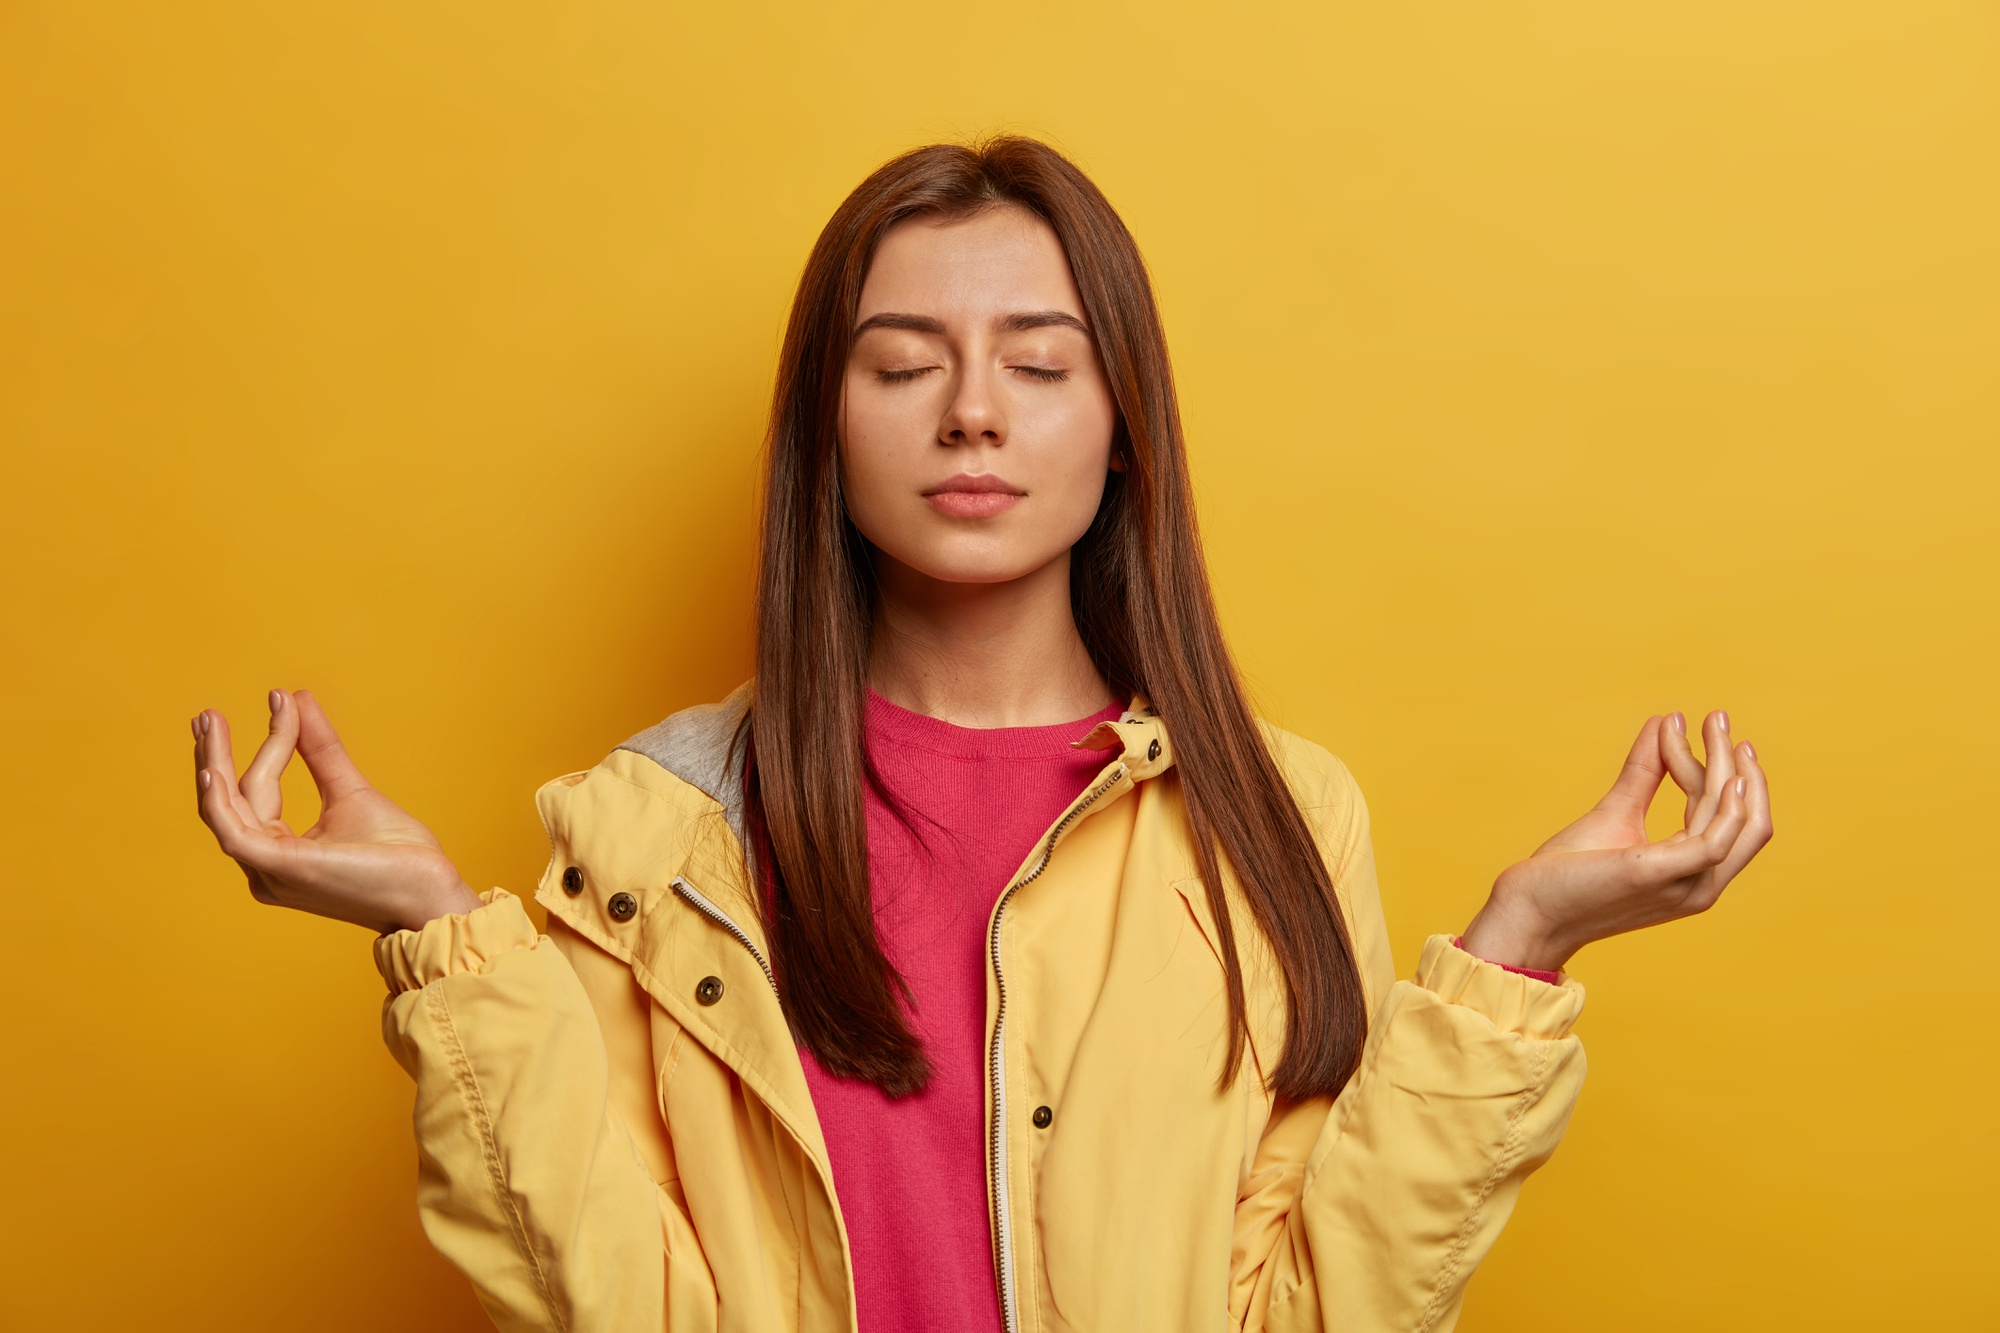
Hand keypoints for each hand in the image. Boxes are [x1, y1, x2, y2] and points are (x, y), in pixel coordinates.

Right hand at [192, 689, 482, 933]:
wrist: (429, 892)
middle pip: (229, 802)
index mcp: (281, 851)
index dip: (273, 742)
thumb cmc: (398, 856)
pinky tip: (212, 770)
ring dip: (214, 765)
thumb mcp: (351, 790)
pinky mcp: (284, 870)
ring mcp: (271, 872)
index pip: (261, 790)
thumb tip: (297, 698)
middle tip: (205, 715)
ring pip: (227, 812)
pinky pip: (236, 834)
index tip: (281, 698)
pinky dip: (220, 802)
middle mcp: (267, 867)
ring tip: (209, 724)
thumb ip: (320, 750)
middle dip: (214, 756)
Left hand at [1459, 710, 1773, 971]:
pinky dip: (1726, 806)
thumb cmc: (1570, 870)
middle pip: (1747, 821)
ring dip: (1726, 767)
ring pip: (1733, 821)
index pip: (1731, 820)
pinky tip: (1724, 775)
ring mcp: (1684, 885)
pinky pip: (1713, 840)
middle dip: (1739, 766)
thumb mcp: (1616, 811)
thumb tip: (1665, 721)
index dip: (1724, 771)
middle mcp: (1700, 886)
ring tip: (1712, 724)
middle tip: (1718, 717)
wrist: (1531, 907)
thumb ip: (1645, 772)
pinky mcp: (1658, 875)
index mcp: (1693, 874)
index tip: (1704, 725)